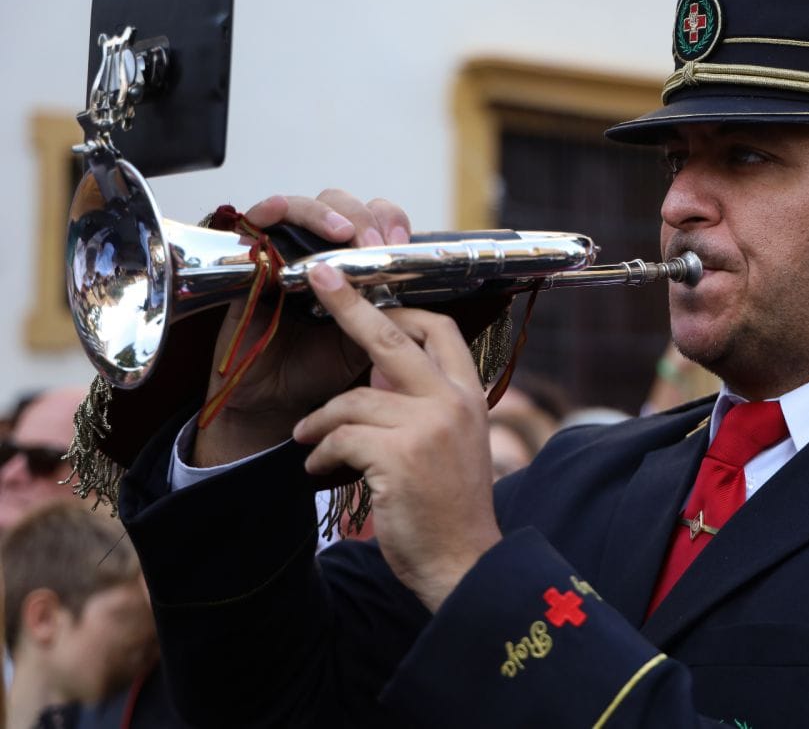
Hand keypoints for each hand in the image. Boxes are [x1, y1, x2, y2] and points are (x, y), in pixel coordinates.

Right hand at [194, 191, 411, 466]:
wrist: (279, 405)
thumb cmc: (323, 370)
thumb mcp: (371, 340)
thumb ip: (394, 311)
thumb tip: (430, 286)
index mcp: (356, 266)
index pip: (377, 219)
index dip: (391, 222)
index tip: (401, 244)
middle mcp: (321, 254)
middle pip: (343, 205)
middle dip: (363, 218)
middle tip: (374, 244)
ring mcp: (286, 256)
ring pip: (305, 207)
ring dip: (324, 213)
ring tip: (340, 233)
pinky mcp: (251, 266)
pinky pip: (256, 226)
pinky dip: (269, 213)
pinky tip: (278, 213)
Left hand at [292, 262, 501, 610]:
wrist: (462, 563)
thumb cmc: (450, 509)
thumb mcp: (455, 445)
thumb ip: (428, 407)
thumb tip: (378, 378)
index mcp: (469, 396)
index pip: (440, 331)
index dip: (404, 309)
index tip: (373, 297)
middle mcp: (453, 403)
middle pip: (393, 336)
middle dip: (351, 304)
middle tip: (321, 278)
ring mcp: (428, 427)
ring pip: (353, 399)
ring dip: (319, 421)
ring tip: (306, 442)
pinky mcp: (398, 456)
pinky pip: (340, 437)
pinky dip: (320, 453)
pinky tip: (317, 471)